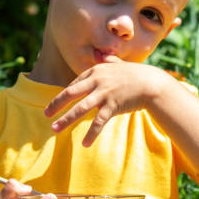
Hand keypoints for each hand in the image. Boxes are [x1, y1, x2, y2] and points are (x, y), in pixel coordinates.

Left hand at [45, 60, 170, 146]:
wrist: (153, 84)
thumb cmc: (137, 75)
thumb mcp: (120, 65)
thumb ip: (110, 60)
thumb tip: (104, 54)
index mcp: (96, 71)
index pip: (74, 84)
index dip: (64, 95)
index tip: (56, 104)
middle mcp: (97, 81)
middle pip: (70, 94)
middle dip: (56, 105)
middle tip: (45, 114)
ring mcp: (104, 93)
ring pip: (80, 109)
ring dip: (66, 120)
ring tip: (54, 129)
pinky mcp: (113, 106)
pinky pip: (98, 122)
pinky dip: (91, 134)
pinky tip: (84, 143)